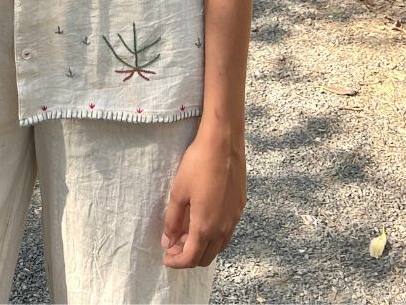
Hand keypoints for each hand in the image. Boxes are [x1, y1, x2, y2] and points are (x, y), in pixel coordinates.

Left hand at [160, 124, 246, 267]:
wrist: (223, 143)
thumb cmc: (197, 165)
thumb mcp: (178, 192)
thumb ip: (172, 221)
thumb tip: (167, 242)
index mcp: (206, 227)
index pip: (191, 258)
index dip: (176, 262)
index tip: (165, 257)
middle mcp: (223, 228)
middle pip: (206, 257)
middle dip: (188, 256)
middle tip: (173, 246)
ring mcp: (234, 218)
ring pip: (218, 246)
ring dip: (202, 246)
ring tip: (185, 233)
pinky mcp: (240, 206)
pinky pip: (226, 232)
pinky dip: (213, 235)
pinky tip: (202, 220)